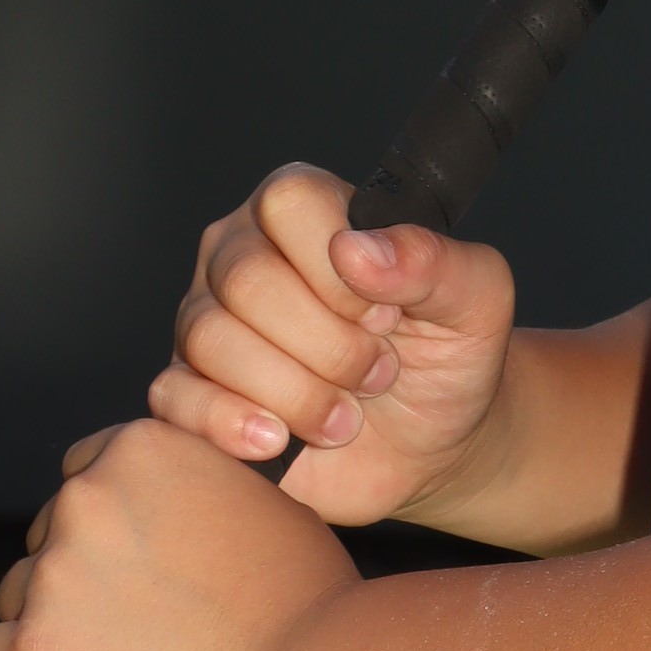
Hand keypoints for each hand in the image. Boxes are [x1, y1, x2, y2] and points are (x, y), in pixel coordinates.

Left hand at [0, 415, 359, 650]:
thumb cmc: (308, 601)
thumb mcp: (258, 500)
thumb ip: (194, 492)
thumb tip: (164, 518)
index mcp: (139, 447)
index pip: (84, 473)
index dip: (112, 523)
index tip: (141, 563)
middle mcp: (84, 497)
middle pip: (46, 535)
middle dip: (83, 575)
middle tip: (146, 625)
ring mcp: (53, 574)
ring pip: (17, 597)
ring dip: (55, 625)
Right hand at [151, 162, 519, 528]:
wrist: (431, 446)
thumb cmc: (447, 358)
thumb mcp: (475, 300)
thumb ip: (433, 261)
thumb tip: (359, 249)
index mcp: (305, 210)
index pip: (290, 204)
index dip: (342, 270)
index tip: (387, 313)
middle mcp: (241, 253)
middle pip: (248, 280)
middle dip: (331, 345)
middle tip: (377, 372)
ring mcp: (205, 321)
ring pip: (211, 341)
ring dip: (298, 394)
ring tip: (346, 415)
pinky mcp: (188, 390)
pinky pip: (174, 397)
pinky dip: (231, 425)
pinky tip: (280, 440)